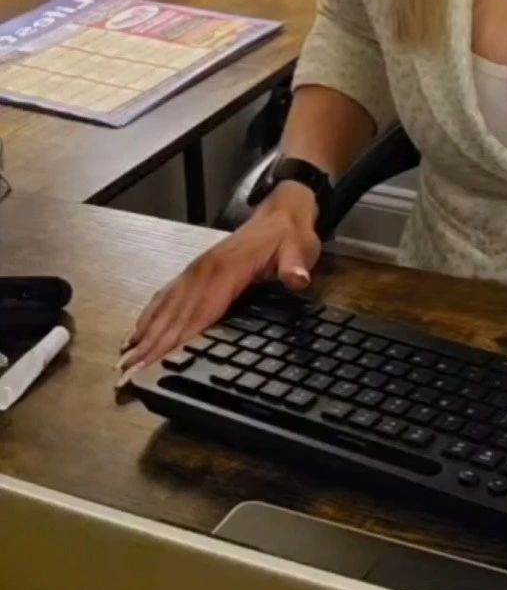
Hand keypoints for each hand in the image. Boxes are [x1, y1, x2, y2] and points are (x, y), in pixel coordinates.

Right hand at [117, 183, 321, 384]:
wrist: (283, 212)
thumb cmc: (289, 235)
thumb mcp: (300, 248)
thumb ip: (296, 265)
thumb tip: (296, 278)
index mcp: (226, 271)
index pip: (196, 315)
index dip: (173, 342)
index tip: (152, 366)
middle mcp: (204, 271)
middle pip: (173, 316)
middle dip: (149, 348)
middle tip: (126, 377)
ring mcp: (197, 270)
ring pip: (165, 308)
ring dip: (144, 336)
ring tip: (123, 362)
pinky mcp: (196, 270)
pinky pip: (167, 295)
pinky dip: (150, 315)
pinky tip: (137, 332)